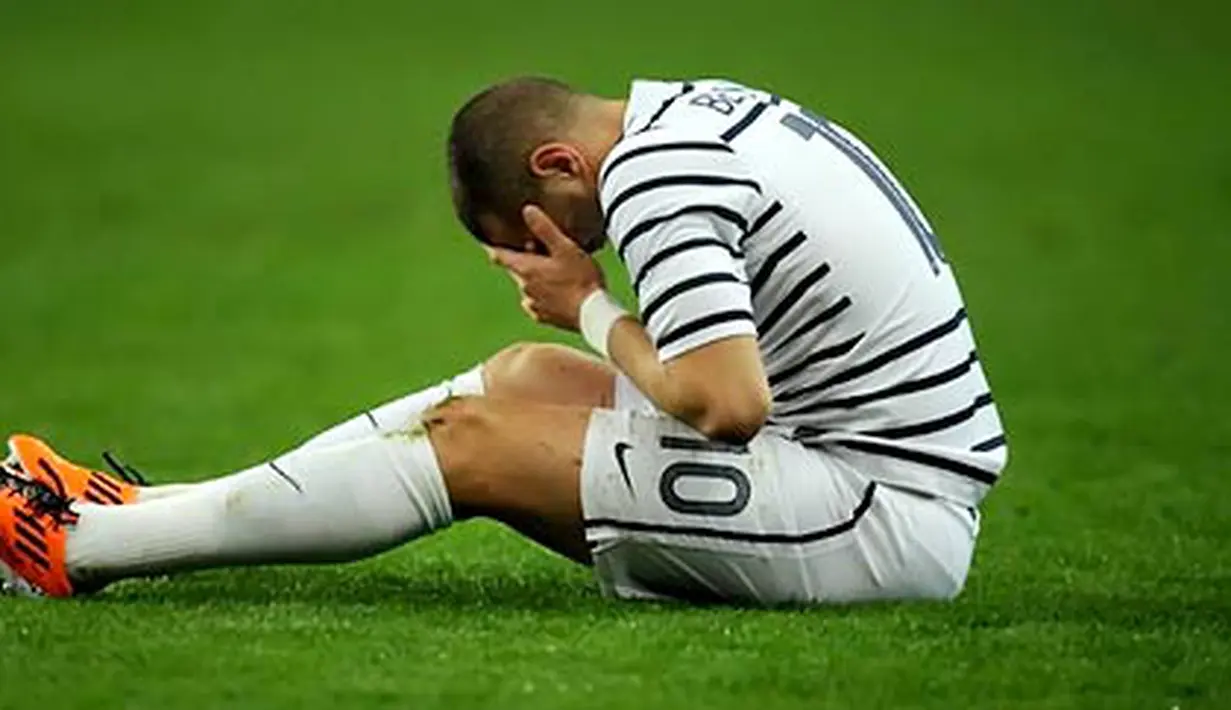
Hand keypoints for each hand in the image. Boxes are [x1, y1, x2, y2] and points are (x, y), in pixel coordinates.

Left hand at [487, 205, 604, 330]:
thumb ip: (544, 229)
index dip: (493, 248)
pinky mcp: (543, 317)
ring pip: (527, 286)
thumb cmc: (580, 279)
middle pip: (516, 270)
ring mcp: (533, 304)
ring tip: (554, 272)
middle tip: (539, 251)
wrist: (593, 314)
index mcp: (527, 269)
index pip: (501, 256)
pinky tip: (556, 293)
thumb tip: (527, 210)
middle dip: (523, 260)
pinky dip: (542, 296)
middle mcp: (525, 288)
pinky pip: (536, 303)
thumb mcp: (565, 248)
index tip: (487, 244)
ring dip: (534, 278)